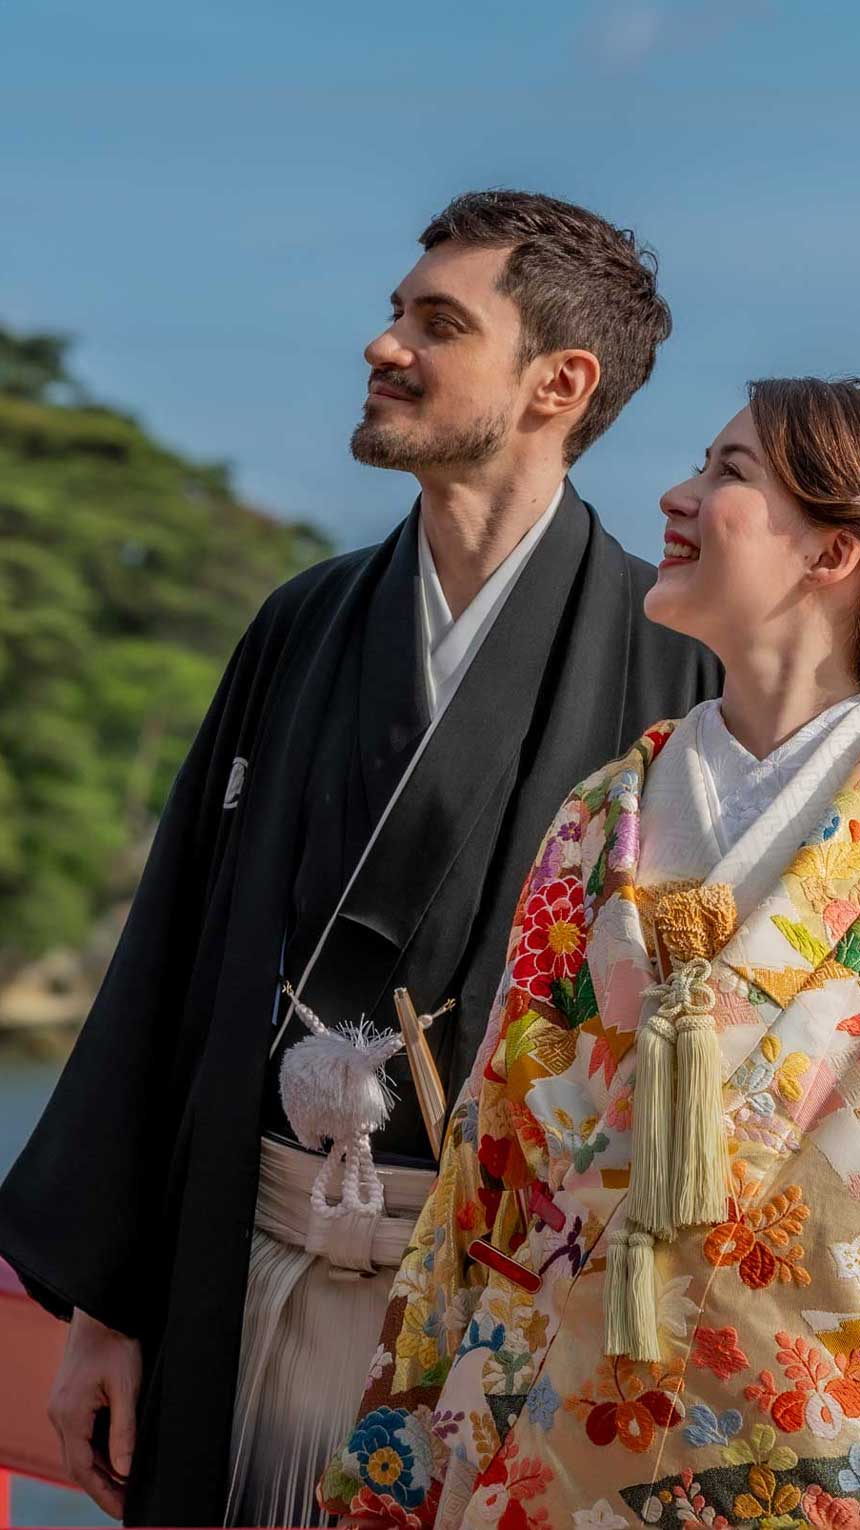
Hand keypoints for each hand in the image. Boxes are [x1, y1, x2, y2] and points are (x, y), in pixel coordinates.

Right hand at [47, 1308, 141, 1519]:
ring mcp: (62, 1406)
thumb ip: (124, 1431)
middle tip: (125, 1505)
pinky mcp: (69, 1399)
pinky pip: (81, 1434)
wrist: (102, 1310)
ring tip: (125, 1486)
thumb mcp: (127, 1387)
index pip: (83, 1470)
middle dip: (101, 1487)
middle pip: (78, 1465)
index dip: (103, 1494)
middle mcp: (60, 1414)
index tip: (121, 1512)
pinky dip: (97, 1450)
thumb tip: (124, 1470)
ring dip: (100, 1469)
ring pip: (79, 1450)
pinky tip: (116, 1456)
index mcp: (69, 1415)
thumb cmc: (115, 1342)